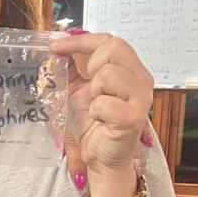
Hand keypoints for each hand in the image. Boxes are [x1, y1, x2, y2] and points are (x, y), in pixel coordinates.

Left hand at [50, 30, 154, 193]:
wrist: (100, 156)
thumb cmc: (92, 121)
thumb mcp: (76, 87)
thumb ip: (70, 65)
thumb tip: (57, 44)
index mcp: (129, 70)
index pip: (110, 40)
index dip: (80, 40)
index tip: (56, 47)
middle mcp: (141, 81)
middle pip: (115, 48)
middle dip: (91, 63)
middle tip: (87, 83)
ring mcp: (141, 99)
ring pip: (110, 73)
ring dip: (94, 89)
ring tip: (96, 104)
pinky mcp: (135, 119)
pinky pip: (106, 102)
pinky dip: (95, 110)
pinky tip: (100, 118)